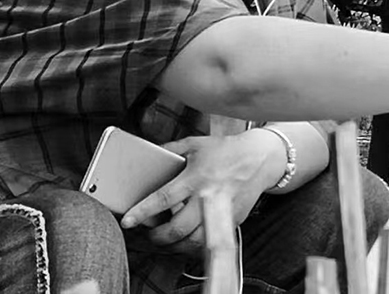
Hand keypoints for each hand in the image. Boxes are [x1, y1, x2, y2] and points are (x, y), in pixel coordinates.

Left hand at [120, 130, 285, 254]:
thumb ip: (171, 150)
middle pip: (178, 228)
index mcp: (197, 177)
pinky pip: (210, 241)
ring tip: (166, 239)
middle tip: (150, 233)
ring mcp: (222, 211)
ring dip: (175, 245)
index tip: (129, 220)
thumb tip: (150, 155)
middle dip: (158, 236)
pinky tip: (187, 239)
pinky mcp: (232, 221)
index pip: (164, 198)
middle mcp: (209, 197)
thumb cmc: (227, 150)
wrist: (260, 157)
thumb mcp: (197, 144)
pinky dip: (194, 245)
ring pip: (194, 241)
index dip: (144, 211)